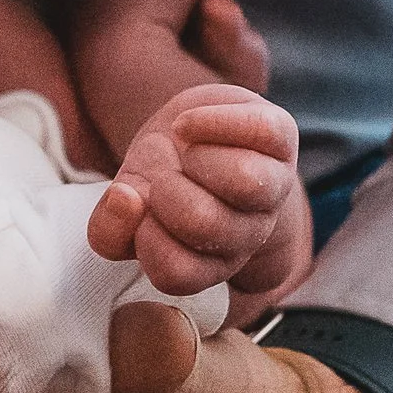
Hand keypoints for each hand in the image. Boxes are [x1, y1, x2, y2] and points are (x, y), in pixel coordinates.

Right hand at [87, 83, 303, 296]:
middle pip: (206, 224)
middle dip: (168, 190)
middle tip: (164, 176)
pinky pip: (260, 130)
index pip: (175, 273)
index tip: (140, 206)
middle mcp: (248, 234)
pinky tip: (193, 125)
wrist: (193, 129)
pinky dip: (214, 120)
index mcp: (208, 262)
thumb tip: (125, 200)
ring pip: (246, 182)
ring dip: (199, 157)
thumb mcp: (125, 204)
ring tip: (188, 152)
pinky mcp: (283, 139)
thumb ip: (109, 227)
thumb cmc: (159, 175)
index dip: (146, 238)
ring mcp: (274, 187)